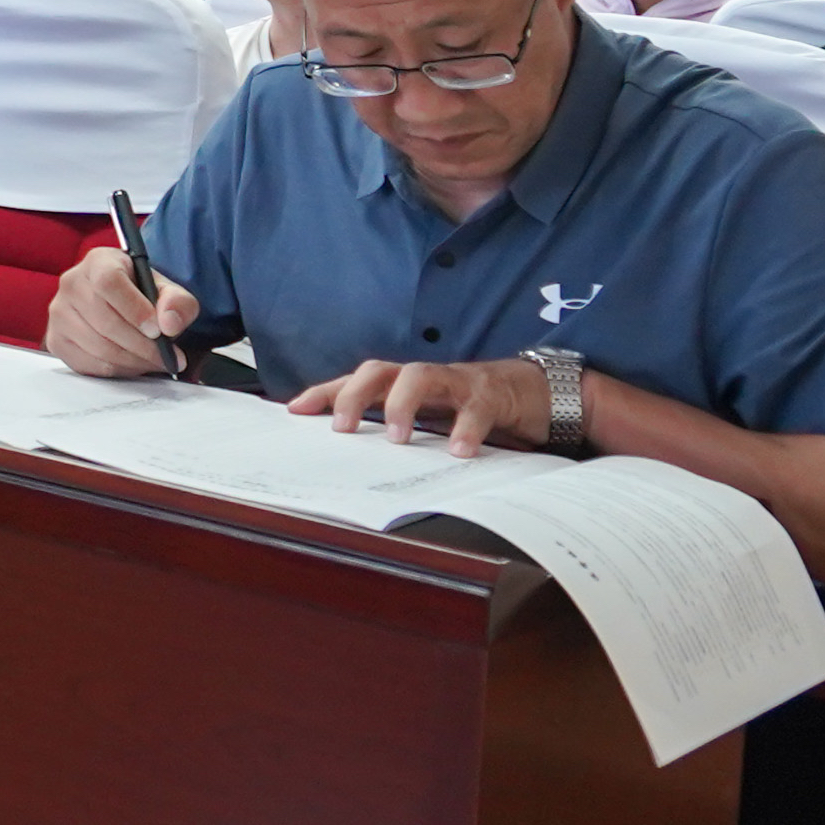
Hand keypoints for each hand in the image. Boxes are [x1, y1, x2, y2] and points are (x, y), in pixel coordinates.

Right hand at [44, 245, 196, 377]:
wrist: (120, 306)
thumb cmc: (142, 295)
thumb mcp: (168, 291)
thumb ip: (178, 302)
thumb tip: (168, 325)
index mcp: (98, 262)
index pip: (109, 282)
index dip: (135, 309)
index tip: (157, 330)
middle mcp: (72, 284)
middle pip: (105, 320)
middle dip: (141, 345)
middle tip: (166, 356)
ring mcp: (60, 313)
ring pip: (98, 346)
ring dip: (133, 361)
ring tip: (153, 361)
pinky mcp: (57, 340)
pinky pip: (89, 364)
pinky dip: (117, 370)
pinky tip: (133, 363)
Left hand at [290, 357, 554, 458]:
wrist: (529, 390)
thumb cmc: (465, 404)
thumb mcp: (426, 415)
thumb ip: (393, 427)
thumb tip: (350, 453)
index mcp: (403, 383)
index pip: (355, 381)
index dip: (325, 393)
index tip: (295, 411)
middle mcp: (424, 377)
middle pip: (380, 370)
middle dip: (354, 395)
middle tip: (342, 428)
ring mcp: (456, 383)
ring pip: (421, 376)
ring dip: (402, 404)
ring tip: (396, 437)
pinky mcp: (490, 397)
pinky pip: (476, 409)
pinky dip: (466, 430)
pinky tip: (459, 452)